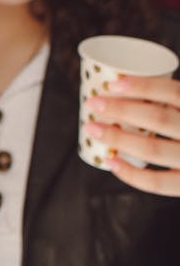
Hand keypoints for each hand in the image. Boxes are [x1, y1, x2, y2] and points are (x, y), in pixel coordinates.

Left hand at [84, 75, 179, 195]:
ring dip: (118, 138)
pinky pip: (157, 183)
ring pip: (153, 148)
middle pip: (159, 118)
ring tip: (92, 127)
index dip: (143, 86)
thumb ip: (173, 103)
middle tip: (93, 103)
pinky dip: (130, 173)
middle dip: (121, 109)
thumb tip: (126, 82)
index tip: (113, 83)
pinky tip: (110, 161)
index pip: (175, 93)